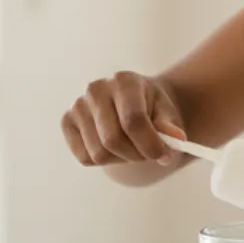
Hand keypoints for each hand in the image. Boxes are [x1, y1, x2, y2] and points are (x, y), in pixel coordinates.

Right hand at [62, 72, 185, 166]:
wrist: (135, 103)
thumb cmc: (153, 109)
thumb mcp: (168, 113)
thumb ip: (171, 126)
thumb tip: (177, 138)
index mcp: (124, 81)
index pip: (133, 120)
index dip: (150, 144)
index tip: (164, 156)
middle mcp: (96, 89)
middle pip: (113, 140)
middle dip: (137, 155)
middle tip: (150, 155)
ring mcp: (78, 105)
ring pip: (99, 153)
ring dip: (122, 160)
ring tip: (133, 148)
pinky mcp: (67, 121)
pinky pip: (84, 157)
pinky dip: (104, 161)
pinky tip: (115, 147)